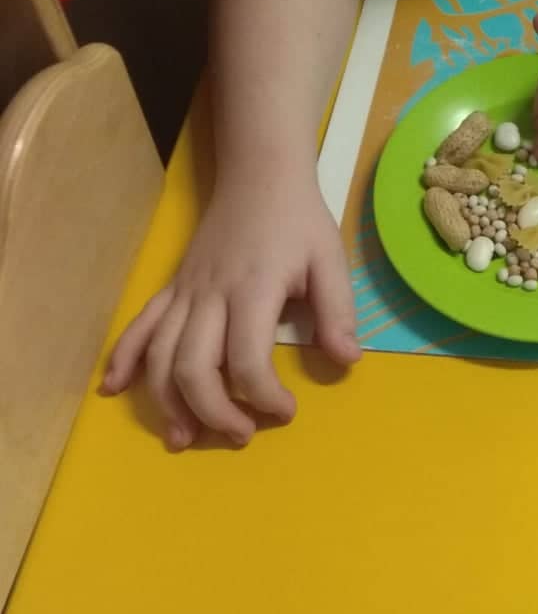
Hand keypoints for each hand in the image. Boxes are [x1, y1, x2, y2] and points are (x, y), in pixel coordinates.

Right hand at [101, 172, 359, 449]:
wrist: (260, 174)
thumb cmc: (298, 219)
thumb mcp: (330, 258)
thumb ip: (337, 311)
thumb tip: (347, 361)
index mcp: (253, 289)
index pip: (247, 359)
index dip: (264, 396)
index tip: (286, 411)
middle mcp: (210, 295)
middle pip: (193, 367)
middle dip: (213, 412)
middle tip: (241, 434)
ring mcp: (185, 291)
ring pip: (161, 355)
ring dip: (167, 402)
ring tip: (183, 438)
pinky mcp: (172, 287)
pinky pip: (141, 325)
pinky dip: (124, 359)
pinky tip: (114, 388)